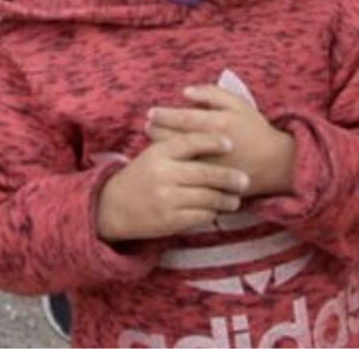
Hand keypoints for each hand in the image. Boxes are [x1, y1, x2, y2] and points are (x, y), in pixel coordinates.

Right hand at [95, 126, 253, 241]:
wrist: (114, 206)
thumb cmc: (142, 175)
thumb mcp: (154, 154)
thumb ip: (177, 144)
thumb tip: (213, 136)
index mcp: (159, 152)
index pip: (190, 142)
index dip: (212, 141)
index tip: (230, 143)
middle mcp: (162, 173)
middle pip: (204, 172)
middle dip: (228, 177)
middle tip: (244, 179)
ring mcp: (166, 198)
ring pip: (206, 197)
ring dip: (225, 199)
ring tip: (235, 199)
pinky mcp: (169, 220)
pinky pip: (199, 215)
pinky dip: (212, 213)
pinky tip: (217, 210)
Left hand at [146, 83, 295, 197]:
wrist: (273, 162)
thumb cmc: (255, 129)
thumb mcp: (238, 103)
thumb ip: (212, 93)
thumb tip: (185, 92)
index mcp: (218, 123)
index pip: (181, 118)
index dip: (163, 115)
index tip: (151, 113)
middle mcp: (211, 145)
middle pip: (175, 137)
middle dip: (156, 130)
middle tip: (147, 125)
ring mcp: (210, 165)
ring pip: (176, 156)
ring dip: (160, 146)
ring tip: (152, 137)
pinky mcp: (210, 182)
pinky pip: (184, 172)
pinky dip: (172, 163)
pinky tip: (166, 156)